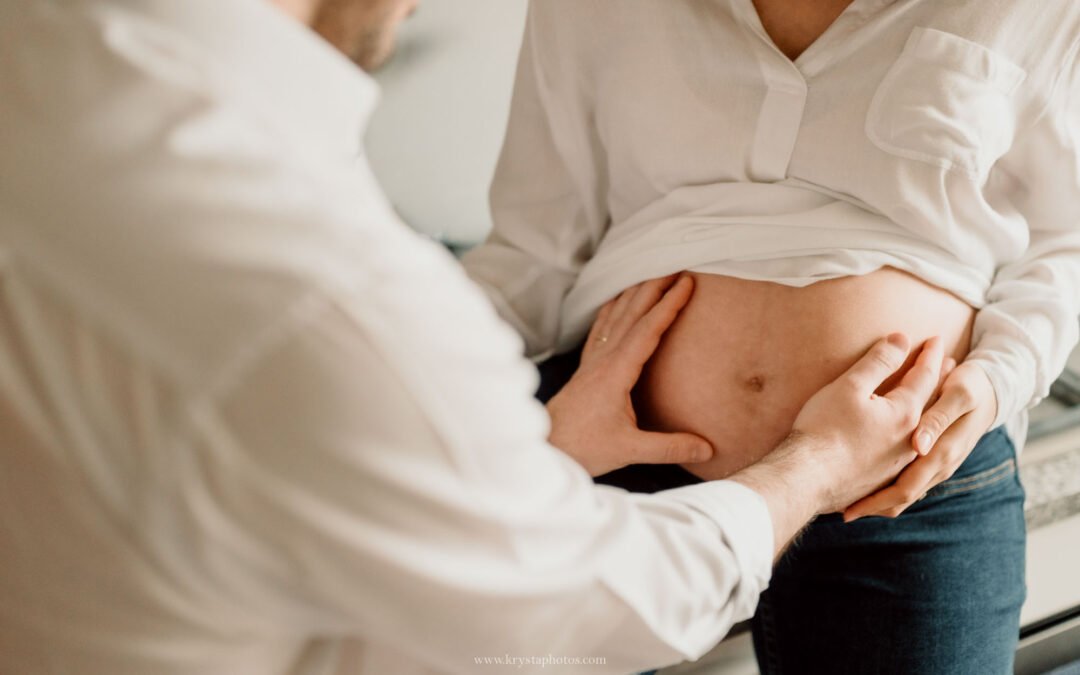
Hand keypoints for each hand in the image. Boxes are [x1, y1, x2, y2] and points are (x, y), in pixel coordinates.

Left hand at [546, 275, 713, 476]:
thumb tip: (708, 449)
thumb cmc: (584, 447)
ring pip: (615, 316)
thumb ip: (669, 447)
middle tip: (677, 267)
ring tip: (653, 276)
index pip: (648, 329)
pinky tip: (615, 301)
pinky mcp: (585, 369)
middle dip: (655, 287)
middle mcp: (603, 359)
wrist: (545, 447)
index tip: (686, 283)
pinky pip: (600, 328)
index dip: (669, 304)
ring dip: (635, 293)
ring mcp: (592, 361)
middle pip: (632, 312)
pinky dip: (611, 308)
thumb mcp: (629, 450)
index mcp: (617, 372)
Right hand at [731, 333, 947, 552]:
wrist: (808, 479)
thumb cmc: (825, 429)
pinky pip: (906, 455)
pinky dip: (915, 439)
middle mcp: (910, 441)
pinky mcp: (882, 480)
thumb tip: (902, 339)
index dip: (930, 355)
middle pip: (930, 403)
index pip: (924, 376)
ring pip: (921, 432)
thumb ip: (878, 362)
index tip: (936, 339)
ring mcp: (897, 464)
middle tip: (951, 365)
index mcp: (905, 414)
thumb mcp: (850, 386)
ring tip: (932, 401)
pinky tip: (908, 443)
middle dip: (940, 381)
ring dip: (930, 411)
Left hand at [843, 361, 995, 520]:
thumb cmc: (969, 387)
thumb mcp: (957, 395)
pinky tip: (862, 484)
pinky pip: (907, 482)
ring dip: (876, 500)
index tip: (846, 509)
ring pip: (902, 494)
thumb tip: (918, 446)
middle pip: (899, 499)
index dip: (875, 501)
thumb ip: (938, 419)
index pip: (904, 490)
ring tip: (844, 502)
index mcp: (942, 455)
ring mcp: (936, 466)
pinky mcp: (932, 460)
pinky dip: (885, 487)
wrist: (992, 389)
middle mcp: (939, 468)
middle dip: (870, 506)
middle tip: (838, 511)